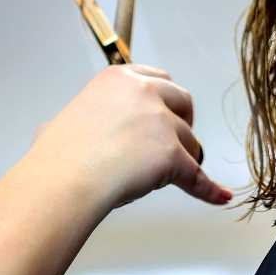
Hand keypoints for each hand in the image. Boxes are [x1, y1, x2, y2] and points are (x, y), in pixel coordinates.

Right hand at [27, 64, 232, 209]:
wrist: (61, 181)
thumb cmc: (55, 157)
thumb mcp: (63, 120)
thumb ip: (78, 119)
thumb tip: (56, 131)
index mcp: (119, 78)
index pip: (158, 78)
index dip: (165, 99)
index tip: (165, 111)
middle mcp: (145, 92)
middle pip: (183, 101)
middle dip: (182, 121)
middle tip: (172, 141)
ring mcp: (161, 122)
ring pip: (190, 141)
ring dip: (182, 158)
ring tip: (160, 177)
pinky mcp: (172, 154)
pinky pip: (197, 176)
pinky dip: (208, 189)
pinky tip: (219, 195)